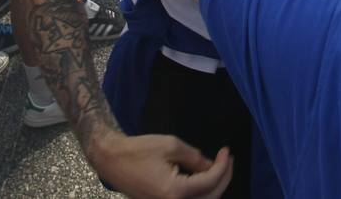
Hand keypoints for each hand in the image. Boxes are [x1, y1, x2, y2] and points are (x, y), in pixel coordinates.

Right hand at [90, 133, 231, 198]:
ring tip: (220, 167)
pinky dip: (201, 192)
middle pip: (210, 197)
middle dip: (224, 178)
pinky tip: (204, 176)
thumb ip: (195, 157)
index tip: (227, 151)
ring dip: (214, 187)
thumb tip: (212, 166)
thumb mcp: (171, 146)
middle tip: (228, 160)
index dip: (223, 166)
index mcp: (175, 192)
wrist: (111, 160)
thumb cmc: (138, 150)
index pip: (210, 182)